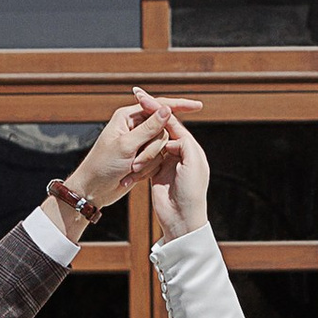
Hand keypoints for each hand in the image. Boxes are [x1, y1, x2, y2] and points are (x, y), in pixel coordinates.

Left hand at [73, 94, 196, 212]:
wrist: (93, 189)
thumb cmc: (103, 166)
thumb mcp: (126, 146)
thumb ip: (148, 128)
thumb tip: (167, 109)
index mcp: (127, 116)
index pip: (158, 105)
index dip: (179, 105)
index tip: (199, 106)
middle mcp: (134, 126)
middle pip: (162, 130)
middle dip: (152, 149)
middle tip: (134, 164)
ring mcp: (138, 142)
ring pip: (161, 146)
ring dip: (148, 161)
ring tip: (130, 170)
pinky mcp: (140, 156)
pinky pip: (156, 158)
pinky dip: (147, 168)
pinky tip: (131, 176)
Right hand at [137, 91, 209, 241]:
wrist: (182, 220)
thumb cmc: (191, 192)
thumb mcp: (193, 163)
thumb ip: (185, 142)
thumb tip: (172, 129)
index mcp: (190, 147)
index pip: (171, 122)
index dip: (157, 109)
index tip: (141, 97)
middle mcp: (179, 152)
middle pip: (159, 130)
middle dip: (146, 120)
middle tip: (132, 103)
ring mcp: (166, 163)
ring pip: (149, 144)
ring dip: (139, 144)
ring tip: (128, 133)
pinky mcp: (155, 174)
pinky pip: (144, 160)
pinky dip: (135, 158)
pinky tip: (125, 148)